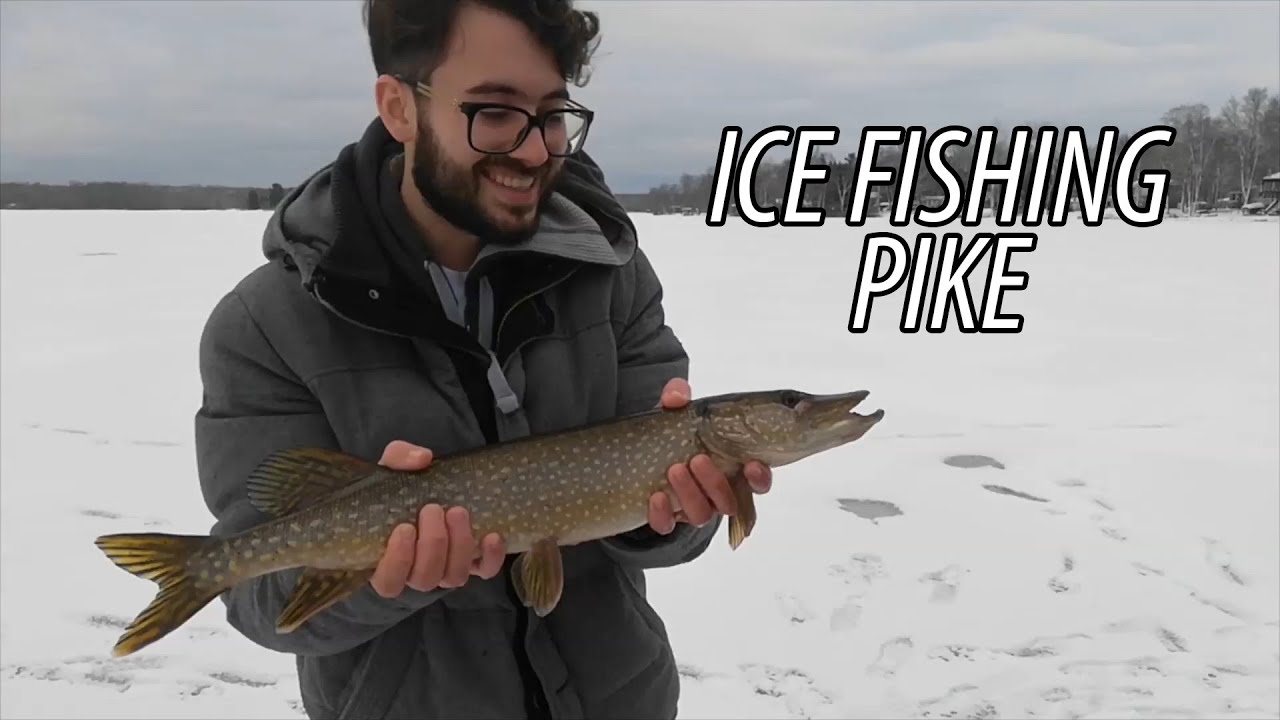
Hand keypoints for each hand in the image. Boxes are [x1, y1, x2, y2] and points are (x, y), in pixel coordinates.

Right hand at [368, 440, 505, 597]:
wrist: (434, 483)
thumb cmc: (404, 483)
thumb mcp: (394, 465)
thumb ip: (399, 458)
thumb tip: (422, 459)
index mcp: (388, 558)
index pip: (388, 582)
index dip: (396, 563)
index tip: (404, 528)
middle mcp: (418, 571)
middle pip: (425, 579)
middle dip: (432, 544)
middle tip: (433, 509)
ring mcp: (447, 569)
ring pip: (454, 577)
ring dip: (458, 547)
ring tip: (458, 512)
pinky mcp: (475, 563)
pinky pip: (485, 570)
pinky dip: (491, 557)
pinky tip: (492, 535)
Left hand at [648, 378, 772, 534]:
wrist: (639, 457)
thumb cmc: (673, 435)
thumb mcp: (676, 414)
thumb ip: (678, 398)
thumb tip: (678, 395)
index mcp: (731, 469)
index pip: (757, 482)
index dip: (760, 478)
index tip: (751, 465)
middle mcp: (716, 494)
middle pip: (729, 502)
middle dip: (716, 483)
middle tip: (698, 459)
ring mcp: (692, 508)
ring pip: (702, 516)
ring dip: (690, 494)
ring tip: (675, 469)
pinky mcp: (666, 518)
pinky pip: (667, 525)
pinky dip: (662, 514)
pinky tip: (655, 496)